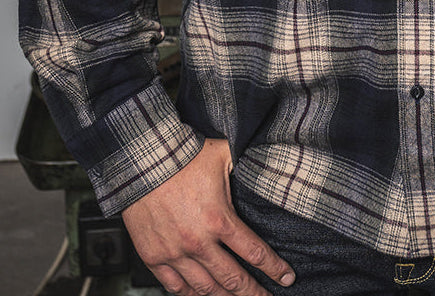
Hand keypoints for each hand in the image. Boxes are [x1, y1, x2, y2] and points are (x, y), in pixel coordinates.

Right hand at [121, 138, 295, 295]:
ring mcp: (175, 253)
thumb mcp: (224, 155)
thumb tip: (264, 160)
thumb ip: (245, 164)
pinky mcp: (154, 257)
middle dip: (253, 293)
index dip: (274, 268)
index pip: (255, 253)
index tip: (287, 277)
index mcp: (220, 219)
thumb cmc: (185, 156)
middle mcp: (199, 242)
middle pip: (233, 279)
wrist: (144, 161)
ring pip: (205, 288)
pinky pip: (174, 286)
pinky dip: (189, 294)